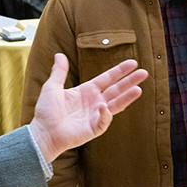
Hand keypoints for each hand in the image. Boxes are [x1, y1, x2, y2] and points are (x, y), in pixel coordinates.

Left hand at [29, 54, 147, 162]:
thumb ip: (59, 71)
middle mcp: (95, 102)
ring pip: (116, 104)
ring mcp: (96, 115)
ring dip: (127, 97)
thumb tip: (59, 54)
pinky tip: (105, 106)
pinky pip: (104, 121)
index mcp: (87, 91)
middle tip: (144, 73)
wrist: (42, 132)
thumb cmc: (46, 112)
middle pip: (117, 89)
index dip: (120, 71)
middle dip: (130, 81)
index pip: (107, 78)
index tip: (132, 63)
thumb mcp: (52, 87)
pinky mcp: (94, 128)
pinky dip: (105, 114)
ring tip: (139, 89)